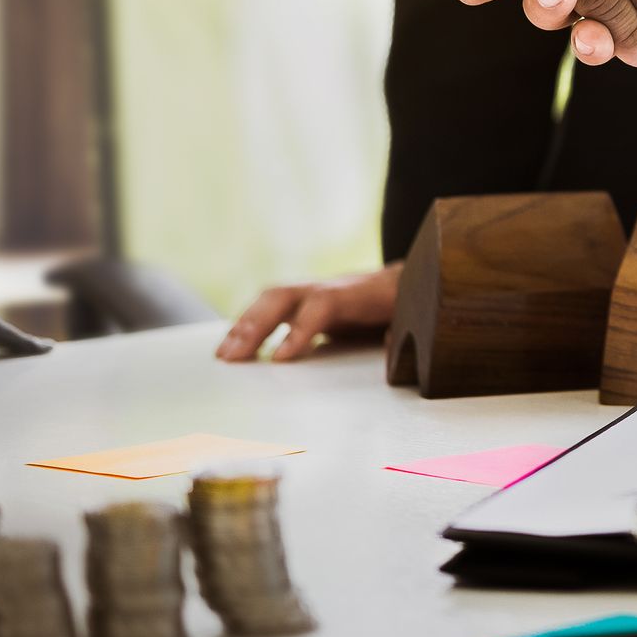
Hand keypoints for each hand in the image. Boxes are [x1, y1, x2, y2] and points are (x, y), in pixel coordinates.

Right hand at [216, 265, 402, 361]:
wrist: (405, 278)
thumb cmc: (407, 302)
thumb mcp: (414, 316)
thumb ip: (405, 331)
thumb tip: (394, 344)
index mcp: (358, 293)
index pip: (322, 305)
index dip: (300, 329)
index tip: (280, 358)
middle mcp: (329, 286)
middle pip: (285, 296)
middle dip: (255, 324)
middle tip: (231, 357)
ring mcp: (315, 289)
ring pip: (273, 299)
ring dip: (244, 324)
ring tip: (223, 354)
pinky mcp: (307, 299)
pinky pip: (272, 307)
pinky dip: (250, 323)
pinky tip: (232, 345)